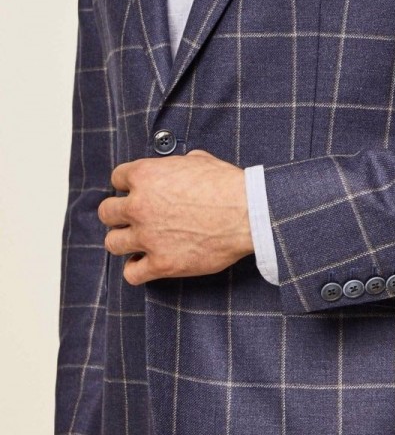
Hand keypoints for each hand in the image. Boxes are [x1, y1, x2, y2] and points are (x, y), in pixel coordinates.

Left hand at [98, 149, 254, 284]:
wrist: (247, 213)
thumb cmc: (228, 185)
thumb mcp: (200, 160)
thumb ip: (178, 165)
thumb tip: (180, 166)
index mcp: (146, 176)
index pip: (117, 179)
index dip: (127, 185)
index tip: (136, 192)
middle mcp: (139, 206)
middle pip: (107, 212)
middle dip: (119, 214)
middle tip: (134, 218)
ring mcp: (148, 237)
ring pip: (112, 243)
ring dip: (123, 241)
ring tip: (137, 242)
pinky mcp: (162, 264)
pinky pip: (132, 273)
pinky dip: (136, 269)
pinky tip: (145, 263)